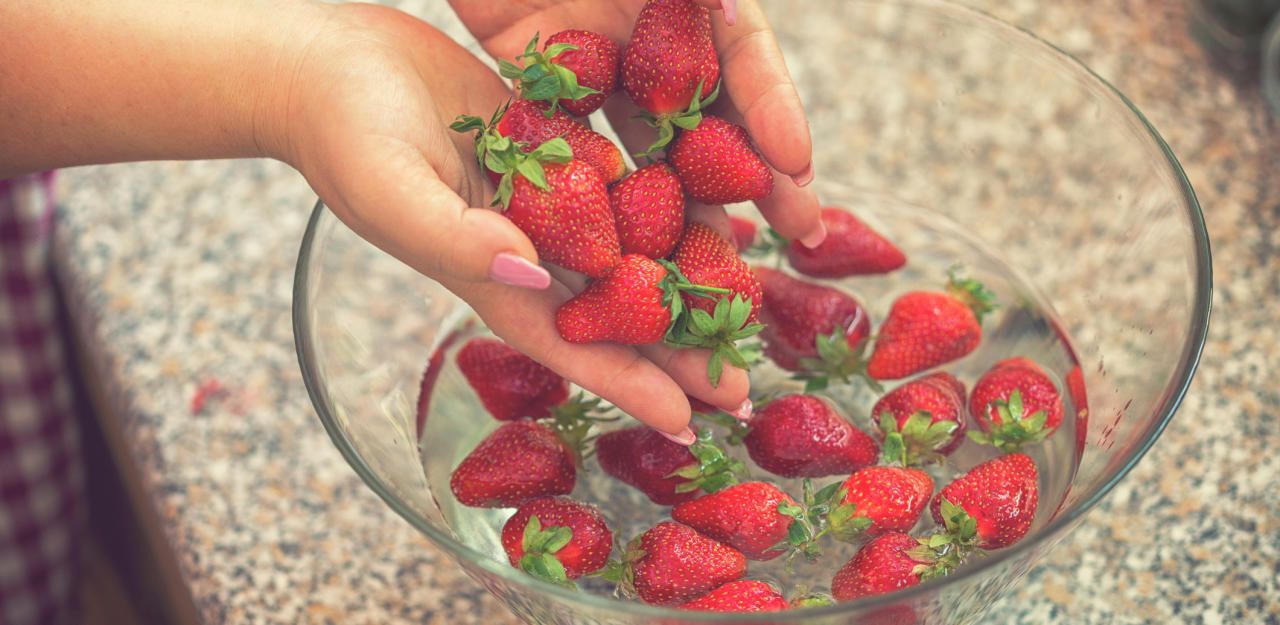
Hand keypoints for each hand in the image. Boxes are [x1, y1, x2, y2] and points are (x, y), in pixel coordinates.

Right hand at [274, 4, 752, 440]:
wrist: (324, 64)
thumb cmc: (341, 133)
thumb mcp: (389, 190)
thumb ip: (455, 238)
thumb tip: (529, 269)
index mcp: (487, 271)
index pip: (569, 342)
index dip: (627, 383)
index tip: (687, 420)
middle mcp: (524, 244)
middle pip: (613, 311)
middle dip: (674, 353)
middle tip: (740, 391)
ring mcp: (540, 195)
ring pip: (627, 249)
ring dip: (683, 281)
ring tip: (743, 311)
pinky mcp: (550, 143)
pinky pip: (620, 180)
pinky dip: (668, 199)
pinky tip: (718, 211)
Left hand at [449, 0, 824, 244]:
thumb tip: (735, 14)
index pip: (747, 56)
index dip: (775, 111)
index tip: (798, 165)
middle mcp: (654, 33)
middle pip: (715, 111)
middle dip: (756, 172)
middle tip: (799, 230)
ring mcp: (601, 63)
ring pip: (654, 141)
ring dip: (690, 196)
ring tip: (720, 250)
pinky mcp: (543, 83)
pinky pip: (579, 141)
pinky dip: (604, 188)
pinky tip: (630, 235)